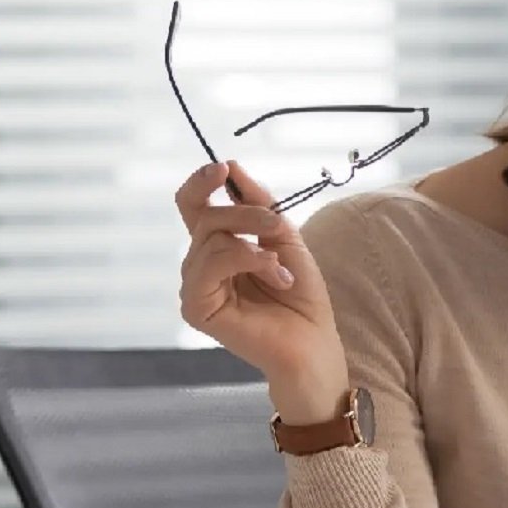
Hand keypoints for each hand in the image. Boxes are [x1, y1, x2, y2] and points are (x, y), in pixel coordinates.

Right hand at [175, 160, 348, 404]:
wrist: (313, 342)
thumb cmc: (302, 296)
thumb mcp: (284, 237)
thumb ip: (259, 203)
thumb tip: (232, 166)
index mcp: (218, 247)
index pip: (194, 206)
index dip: (203, 182)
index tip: (225, 168)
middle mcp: (201, 264)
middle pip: (204, 216)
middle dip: (245, 213)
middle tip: (276, 225)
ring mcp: (195, 286)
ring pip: (209, 237)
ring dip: (253, 241)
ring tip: (281, 264)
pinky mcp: (196, 308)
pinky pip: (210, 265)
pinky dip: (247, 260)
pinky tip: (275, 276)